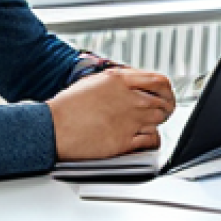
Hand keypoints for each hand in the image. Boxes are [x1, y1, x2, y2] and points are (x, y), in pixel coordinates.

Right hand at [48, 68, 176, 160]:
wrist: (52, 128)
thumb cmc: (68, 106)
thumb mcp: (95, 81)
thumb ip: (120, 80)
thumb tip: (136, 83)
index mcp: (121, 80)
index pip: (160, 81)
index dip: (167, 90)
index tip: (167, 95)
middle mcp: (129, 98)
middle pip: (163, 102)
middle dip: (165, 107)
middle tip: (162, 112)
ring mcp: (129, 120)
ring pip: (160, 120)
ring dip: (158, 122)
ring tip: (150, 124)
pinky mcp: (124, 141)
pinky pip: (151, 140)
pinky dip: (152, 139)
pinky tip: (146, 139)